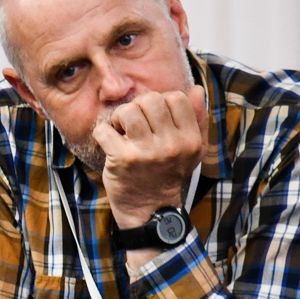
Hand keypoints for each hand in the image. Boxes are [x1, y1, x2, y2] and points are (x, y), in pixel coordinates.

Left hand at [95, 87, 205, 226]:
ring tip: (122, 131)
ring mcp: (146, 152)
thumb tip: (195, 88)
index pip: (176, 97)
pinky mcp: (123, 160)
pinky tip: (109, 143)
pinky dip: (102, 133)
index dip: (161, 101)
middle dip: (137, 106)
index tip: (154, 117)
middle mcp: (171, 145)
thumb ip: (197, 118)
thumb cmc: (168, 173)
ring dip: (119, 117)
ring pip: (127, 110)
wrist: (151, 210)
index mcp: (190, 139)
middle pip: (150, 100)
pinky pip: (104, 129)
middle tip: (134, 124)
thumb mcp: (192, 149)